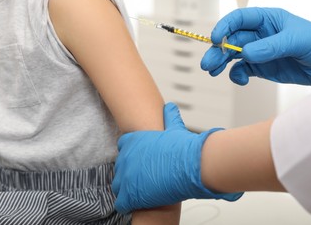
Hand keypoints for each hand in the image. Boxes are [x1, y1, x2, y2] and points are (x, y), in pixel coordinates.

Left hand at [112, 102, 242, 213]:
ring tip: (145, 192)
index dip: (134, 156)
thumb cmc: (184, 148)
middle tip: (147, 178)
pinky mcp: (129, 194)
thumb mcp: (175, 128)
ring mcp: (125, 176)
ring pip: (118, 186)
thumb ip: (169, 117)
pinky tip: (142, 202)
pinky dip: (130, 204)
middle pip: (120, 168)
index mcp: (132, 141)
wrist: (192, 165)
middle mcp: (125, 157)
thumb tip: (170, 106)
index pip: (123, 147)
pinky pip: (121, 203)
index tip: (144, 162)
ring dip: (129, 189)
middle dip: (131, 173)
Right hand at [201, 7, 310, 85]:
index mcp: (266, 20)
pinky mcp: (260, 67)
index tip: (215, 39)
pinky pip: (241, 70)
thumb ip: (270, 46)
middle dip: (217, 50)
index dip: (224, 27)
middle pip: (230, 40)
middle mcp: (259, 35)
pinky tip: (241, 80)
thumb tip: (246, 53)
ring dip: (221, 63)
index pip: (238, 19)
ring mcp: (258, 52)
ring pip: (232, 56)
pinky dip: (237, 76)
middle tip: (208, 63)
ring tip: (212, 71)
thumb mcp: (296, 40)